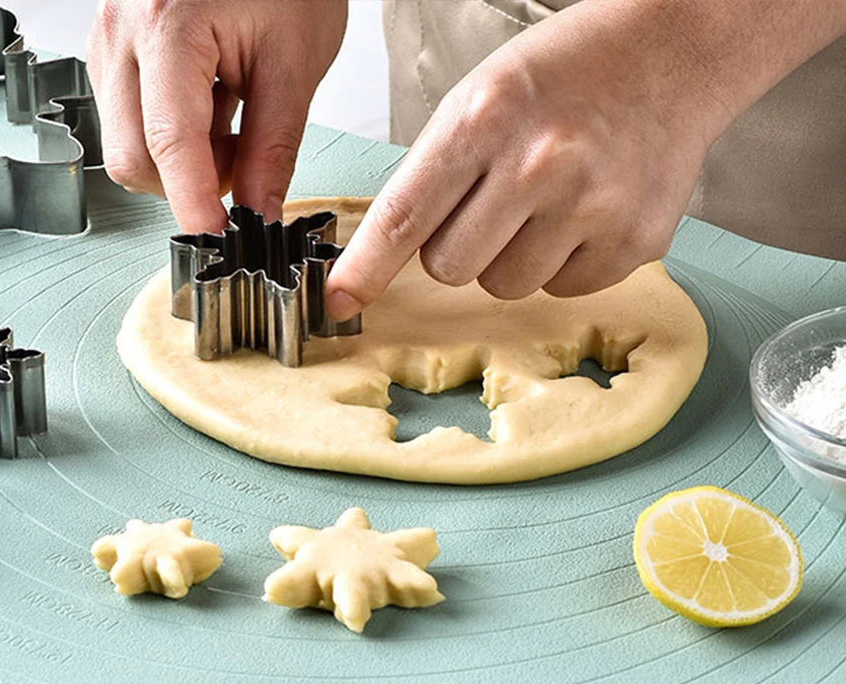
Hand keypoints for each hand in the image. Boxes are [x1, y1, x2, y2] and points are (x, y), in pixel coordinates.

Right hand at [87, 0, 347, 231]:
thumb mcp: (295, 62)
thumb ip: (273, 149)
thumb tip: (259, 216)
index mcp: (167, 25)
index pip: (170, 148)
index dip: (195, 210)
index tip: (221, 247)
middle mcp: (122, 32)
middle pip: (134, 161)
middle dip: (190, 184)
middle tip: (244, 160)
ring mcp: (108, 38)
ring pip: (129, 148)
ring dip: (183, 162)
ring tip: (231, 118)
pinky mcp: (112, 48)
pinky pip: (129, 121)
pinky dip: (172, 135)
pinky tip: (210, 102)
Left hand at [325, 0, 735, 316]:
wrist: (674, 52)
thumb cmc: (566, 75)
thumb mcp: (481, 98)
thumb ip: (433, 175)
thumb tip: (382, 257)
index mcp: (485, 118)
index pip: (405, 215)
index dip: (366, 268)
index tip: (339, 301)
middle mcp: (539, 164)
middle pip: (450, 269)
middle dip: (459, 247)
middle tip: (495, 200)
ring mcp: (591, 206)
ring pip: (504, 287)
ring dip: (512, 257)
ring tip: (547, 201)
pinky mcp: (631, 241)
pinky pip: (560, 291)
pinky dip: (563, 262)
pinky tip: (585, 211)